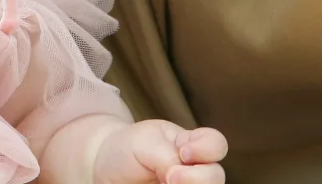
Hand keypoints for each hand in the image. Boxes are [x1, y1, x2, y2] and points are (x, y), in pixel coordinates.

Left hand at [91, 120, 226, 183]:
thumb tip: (180, 177)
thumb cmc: (127, 149)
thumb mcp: (144, 143)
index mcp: (190, 145)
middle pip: (216, 176)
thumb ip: (167, 156)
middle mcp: (195, 170)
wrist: (104, 170)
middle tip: (170, 177)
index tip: (183, 152)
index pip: (216, 144)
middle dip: (197, 178)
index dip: (207, 149)